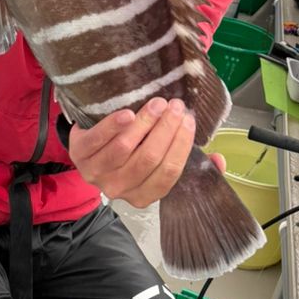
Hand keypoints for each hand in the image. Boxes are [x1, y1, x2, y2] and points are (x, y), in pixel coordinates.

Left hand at [69, 99, 223, 207]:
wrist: (90, 146)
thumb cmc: (130, 153)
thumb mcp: (156, 163)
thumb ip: (186, 161)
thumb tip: (219, 160)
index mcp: (143, 195)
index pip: (168, 173)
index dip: (181, 146)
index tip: (189, 121)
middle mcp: (120, 189)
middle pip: (148, 159)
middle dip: (166, 129)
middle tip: (176, 107)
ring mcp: (97, 174)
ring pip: (126, 148)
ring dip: (145, 123)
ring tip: (157, 104)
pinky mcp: (80, 154)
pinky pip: (99, 140)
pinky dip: (115, 125)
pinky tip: (128, 113)